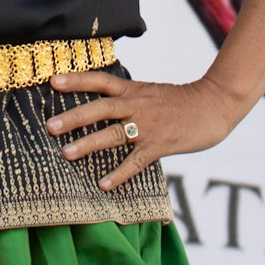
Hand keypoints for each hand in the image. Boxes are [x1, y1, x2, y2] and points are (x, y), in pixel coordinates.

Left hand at [45, 70, 245, 189]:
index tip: (52, 81)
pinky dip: (119, 173)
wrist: (213, 104)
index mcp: (133, 90)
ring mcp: (148, 126)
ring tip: (66, 153)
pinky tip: (103, 185)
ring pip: (114, 134)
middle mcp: (137, 105)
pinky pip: (136, 161)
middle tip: (50, 126)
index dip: (76, 80)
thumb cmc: (180, 100)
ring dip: (89, 144)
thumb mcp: (150, 91)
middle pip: (100, 108)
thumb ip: (128, 97)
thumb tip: (102, 104)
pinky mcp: (160, 145)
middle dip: (74, 117)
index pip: (100, 81)